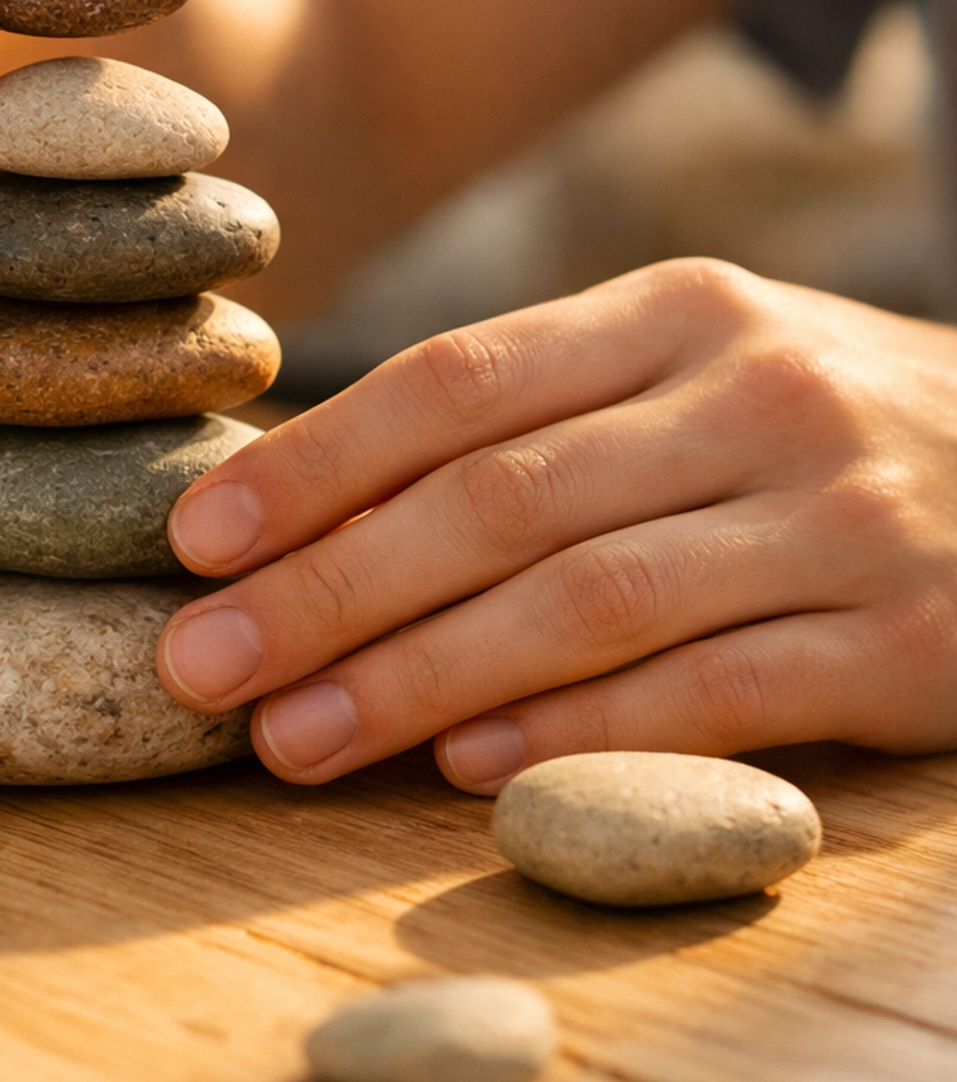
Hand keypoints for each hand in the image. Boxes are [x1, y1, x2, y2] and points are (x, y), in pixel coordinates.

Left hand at [156, 259, 956, 786]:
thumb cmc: (815, 437)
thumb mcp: (696, 372)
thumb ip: (537, 418)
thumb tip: (308, 509)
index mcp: (679, 313)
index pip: (459, 378)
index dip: (317, 463)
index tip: (196, 541)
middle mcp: (758, 394)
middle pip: (501, 496)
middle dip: (330, 586)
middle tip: (201, 664)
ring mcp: (839, 515)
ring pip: (589, 599)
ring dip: (420, 676)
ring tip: (296, 738)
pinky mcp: (908, 639)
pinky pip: (714, 692)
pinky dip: (581, 730)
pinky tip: (468, 768)